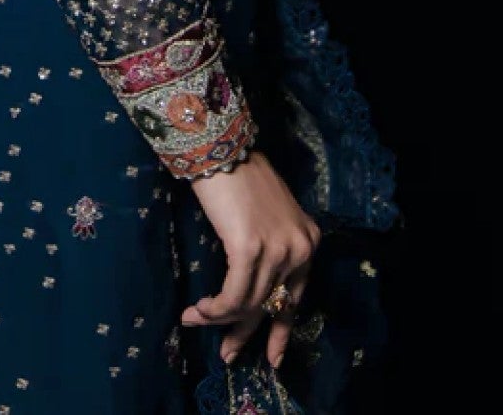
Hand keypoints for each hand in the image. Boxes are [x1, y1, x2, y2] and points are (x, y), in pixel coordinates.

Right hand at [180, 149, 320, 369]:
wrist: (221, 145)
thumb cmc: (237, 173)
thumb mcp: (266, 214)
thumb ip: (268, 246)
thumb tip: (250, 281)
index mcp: (308, 239)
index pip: (296, 296)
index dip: (281, 331)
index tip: (273, 358)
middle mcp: (300, 248)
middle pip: (273, 306)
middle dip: (247, 333)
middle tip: (228, 355)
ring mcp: (277, 249)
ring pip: (249, 303)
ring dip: (219, 318)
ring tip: (194, 319)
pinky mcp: (250, 248)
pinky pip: (233, 294)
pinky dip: (216, 308)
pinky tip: (200, 309)